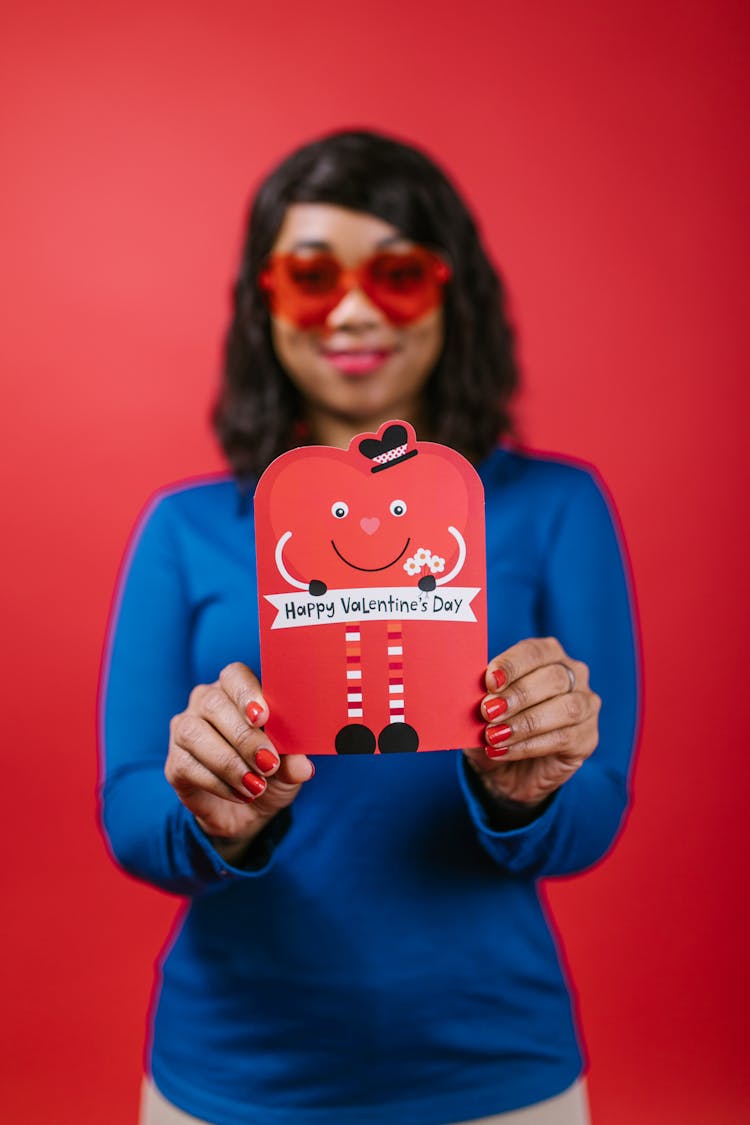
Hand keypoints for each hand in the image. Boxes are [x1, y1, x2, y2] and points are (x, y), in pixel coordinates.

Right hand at [165, 661, 313, 856]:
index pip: (235, 676)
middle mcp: (205, 702)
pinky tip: (240, 794)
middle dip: (243, 736)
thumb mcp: (289, 767)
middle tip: (269, 764)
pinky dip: (217, 783)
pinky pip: (187, 765)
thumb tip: (304, 766)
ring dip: (228, 762)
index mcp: (236, 690)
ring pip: (195, 734)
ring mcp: (185, 730)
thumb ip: (294, 760)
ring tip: (256, 785)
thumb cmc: (271, 772)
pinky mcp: (174, 762)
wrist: (250, 811)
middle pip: (214, 704)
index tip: (263, 717)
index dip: (246, 693)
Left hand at [463, 637, 600, 808]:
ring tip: (494, 735)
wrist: (507, 772)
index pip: (535, 652)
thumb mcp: (481, 710)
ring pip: (565, 708)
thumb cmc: (495, 727)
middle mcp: (574, 675)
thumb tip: (464, 690)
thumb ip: (478, 696)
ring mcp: (586, 707)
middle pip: (553, 678)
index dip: (513, 665)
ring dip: (525, 722)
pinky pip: (563, 738)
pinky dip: (529, 745)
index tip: (489, 680)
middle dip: (518, 695)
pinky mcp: (588, 738)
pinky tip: (504, 751)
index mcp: (548, 655)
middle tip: (488, 711)